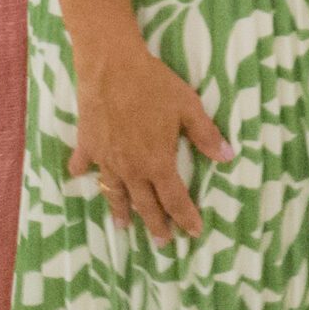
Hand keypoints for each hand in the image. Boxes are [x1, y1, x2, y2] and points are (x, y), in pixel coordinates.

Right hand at [68, 37, 232, 241]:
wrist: (111, 66)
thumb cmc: (154, 85)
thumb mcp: (188, 107)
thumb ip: (206, 135)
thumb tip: (228, 157)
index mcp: (157, 162)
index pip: (175, 199)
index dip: (185, 218)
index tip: (193, 232)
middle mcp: (131, 168)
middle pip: (144, 204)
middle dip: (155, 225)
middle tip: (161, 243)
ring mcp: (106, 159)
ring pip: (114, 193)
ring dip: (120, 211)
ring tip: (124, 227)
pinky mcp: (87, 144)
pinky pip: (83, 164)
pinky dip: (82, 172)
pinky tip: (81, 177)